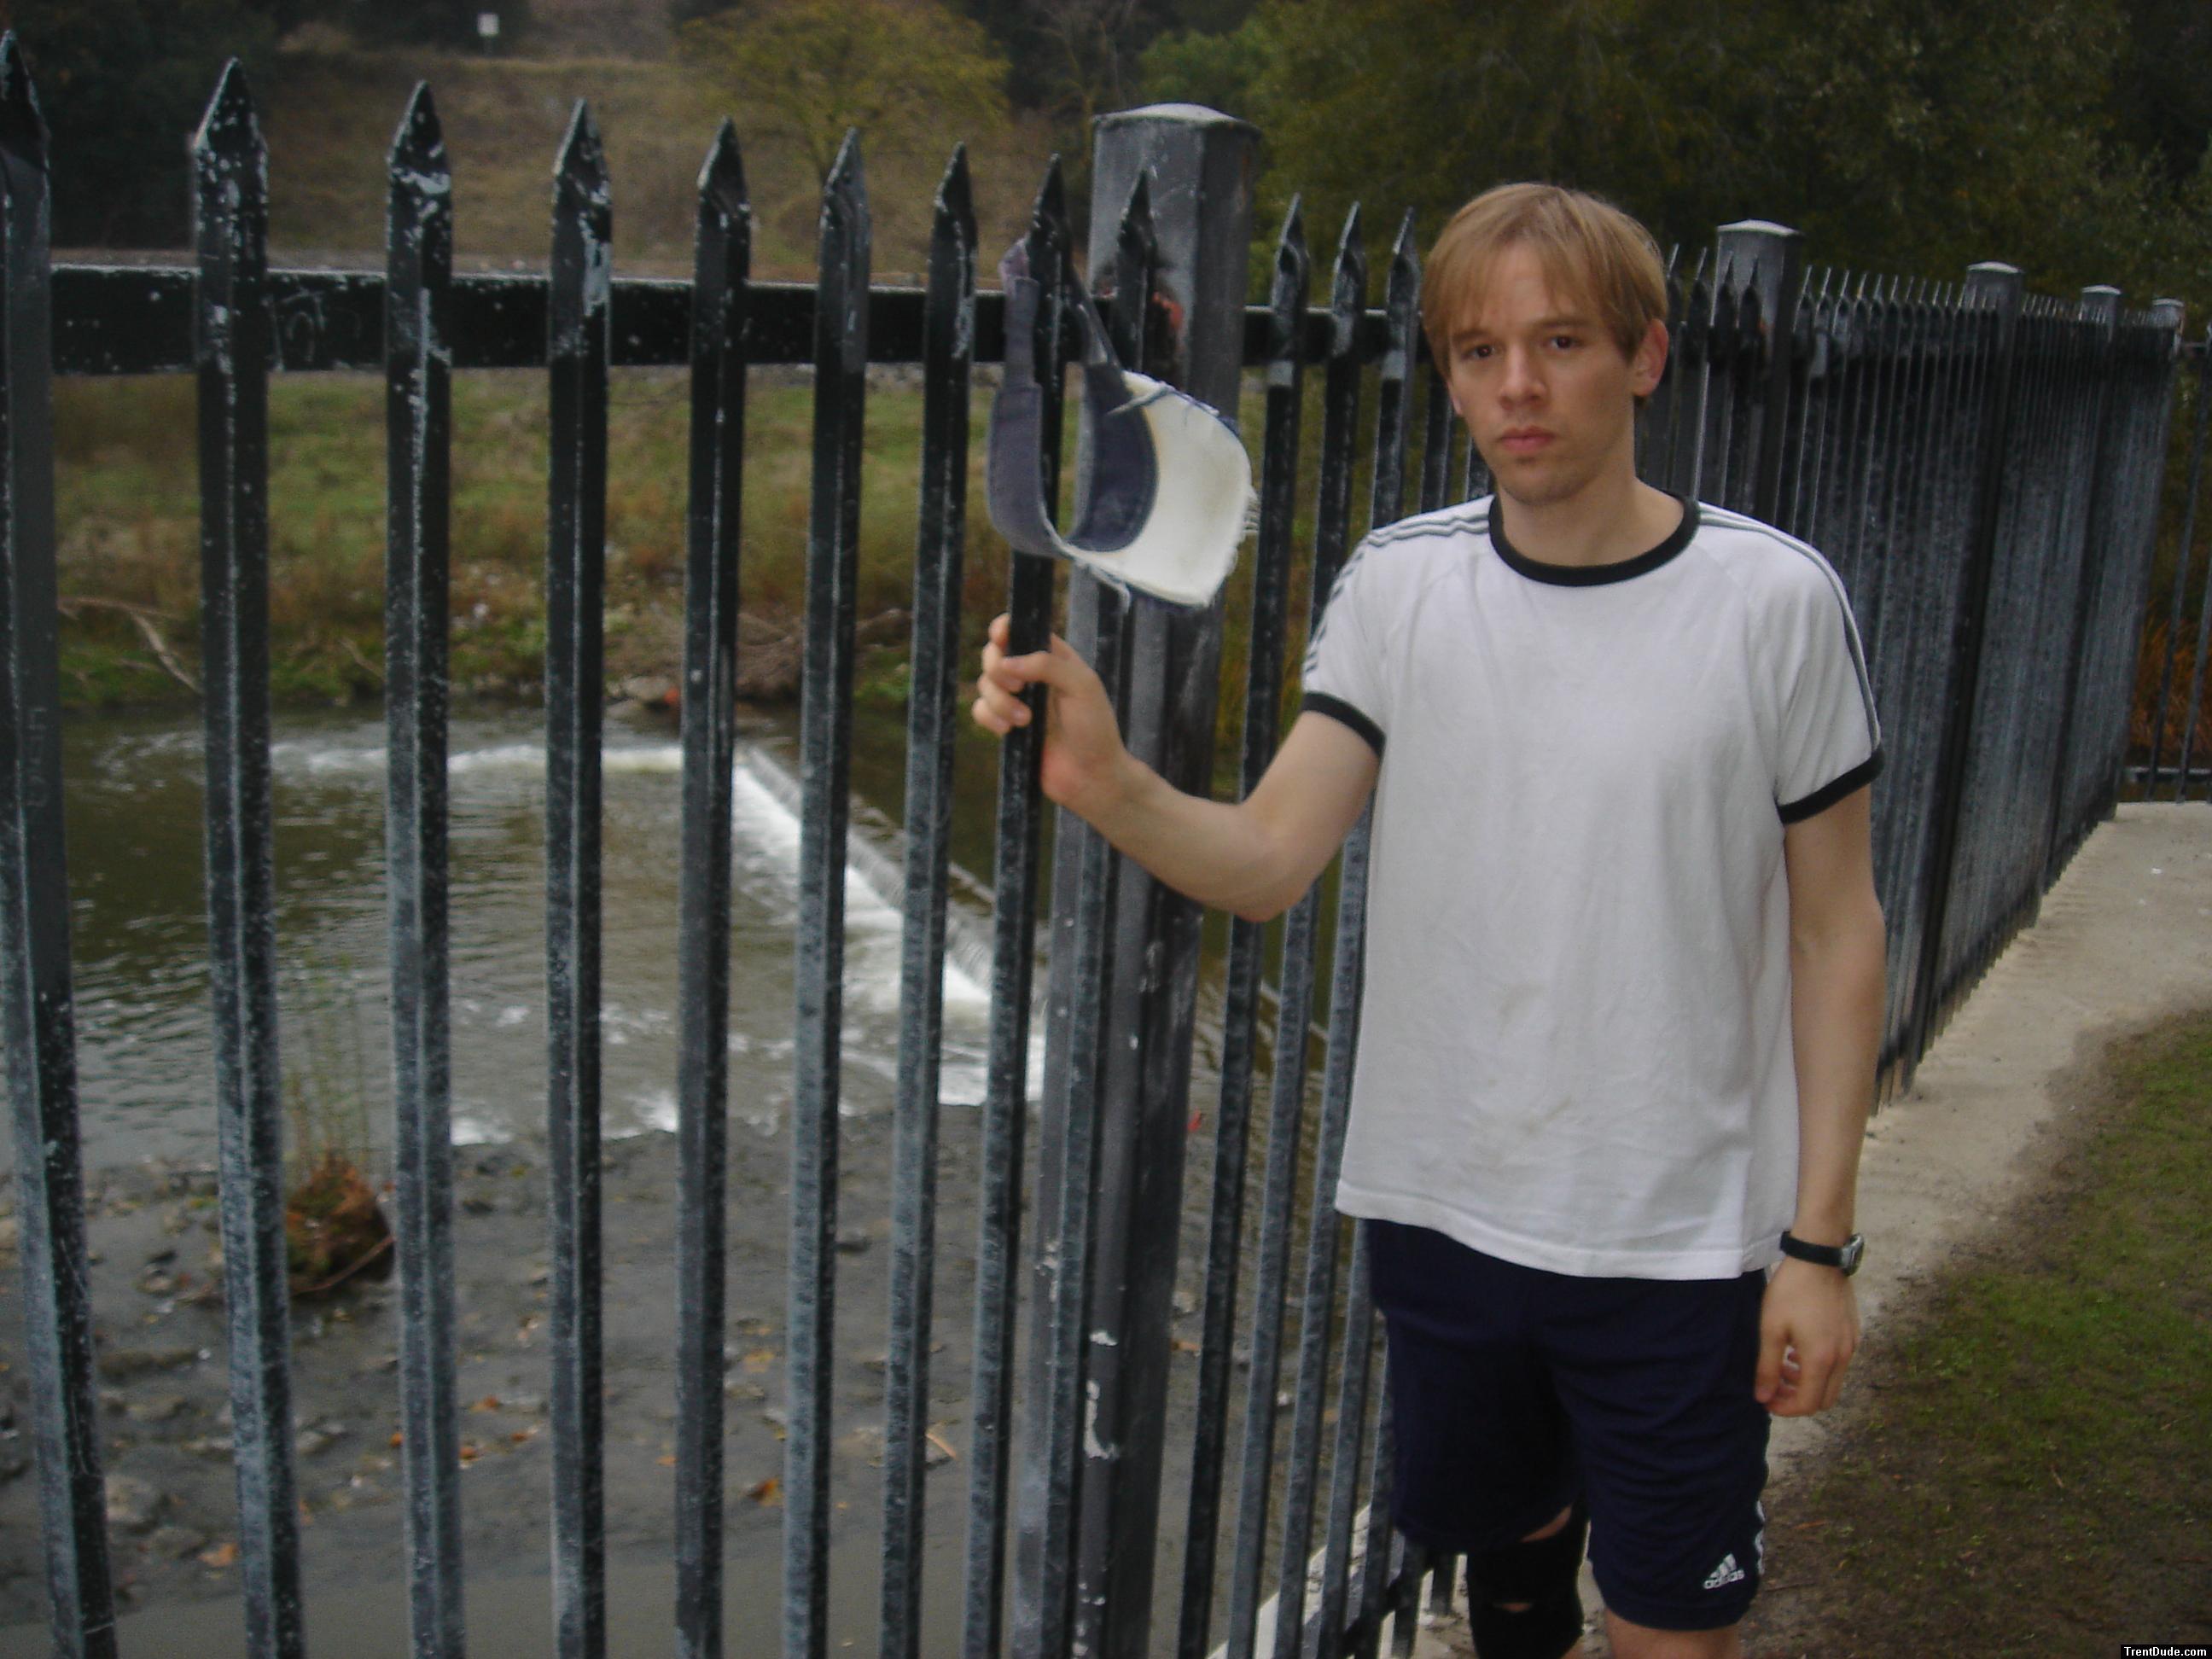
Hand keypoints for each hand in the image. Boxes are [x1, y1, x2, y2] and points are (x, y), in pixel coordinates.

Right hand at [970, 612, 1127, 812]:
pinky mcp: (1007, 725)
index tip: (1000, 638)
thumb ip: (1047, 665)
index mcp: (1055, 658)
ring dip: (999, 701)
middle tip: (1018, 687)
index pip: (1021, 630)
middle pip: (995, 655)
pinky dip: (988, 718)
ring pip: (985, 684)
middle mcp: (1033, 675)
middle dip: (997, 669)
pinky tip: (1009, 731)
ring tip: (1025, 721)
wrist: (1091, 777)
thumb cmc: (1095, 729)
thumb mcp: (1083, 687)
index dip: (1004, 628)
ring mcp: (1018, 701)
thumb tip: (1007, 662)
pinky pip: (981, 711)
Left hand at [1754, 1257, 1859, 1416]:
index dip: (1786, 1409)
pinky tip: (1799, 1351)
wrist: (1819, 1259)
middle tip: (1775, 1387)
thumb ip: (1767, 1367)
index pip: (1808, 1404)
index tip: (1767, 1400)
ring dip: (1808, 1383)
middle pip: (1824, 1399)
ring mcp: (1851, 1346)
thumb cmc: (1791, 1292)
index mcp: (1821, 1360)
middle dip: (1798, 1400)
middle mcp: (1842, 1358)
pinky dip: (1819, 1368)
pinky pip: (1839, 1364)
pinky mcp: (1854, 1335)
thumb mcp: (1771, 1329)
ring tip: (1784, 1366)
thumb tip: (1763, 1397)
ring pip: (1833, 1382)